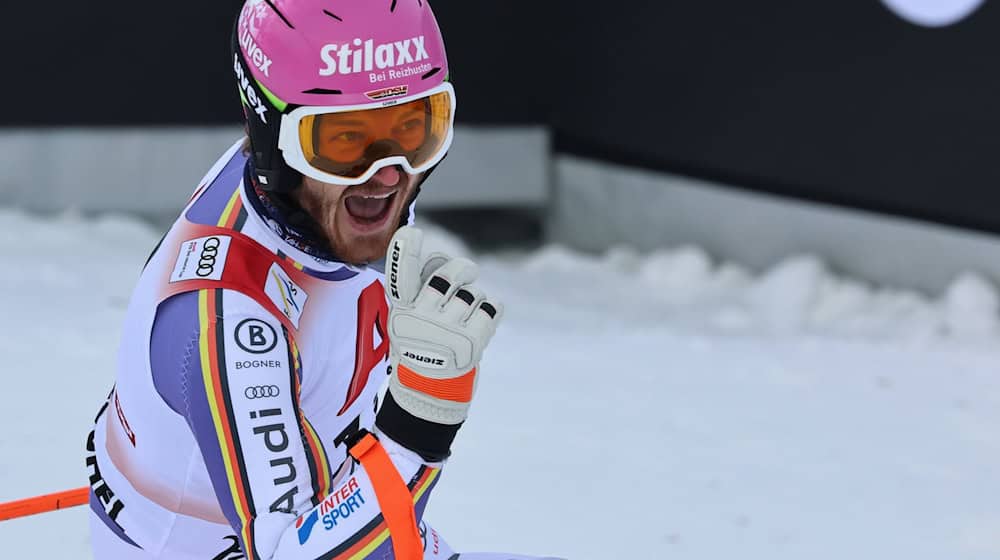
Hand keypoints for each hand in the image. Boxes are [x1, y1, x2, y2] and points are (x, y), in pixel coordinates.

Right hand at [384, 226, 502, 425]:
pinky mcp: (472, 342)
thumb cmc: (422, 346)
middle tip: (467, 272)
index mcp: (402, 310)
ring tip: (465, 318)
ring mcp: (447, 331)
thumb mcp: (409, 319)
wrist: (430, 393)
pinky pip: (491, 307)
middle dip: (463, 269)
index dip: (404, 251)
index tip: (412, 233)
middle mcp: (422, 319)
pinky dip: (491, 312)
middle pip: (449, 274)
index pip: (401, 276)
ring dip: (475, 299)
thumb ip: (421, 290)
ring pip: (473, 292)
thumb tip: (445, 261)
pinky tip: (481, 324)